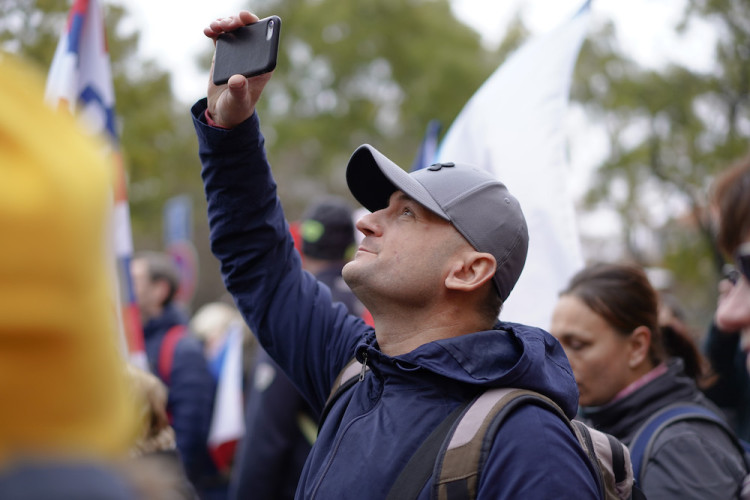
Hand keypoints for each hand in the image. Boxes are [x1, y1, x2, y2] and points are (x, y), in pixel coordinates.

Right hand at [204, 11, 272, 127]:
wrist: (224, 112)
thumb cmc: (237, 108)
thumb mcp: (238, 101)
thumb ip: (238, 91)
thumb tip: (237, 79)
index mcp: (263, 66)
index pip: (265, 40)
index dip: (257, 25)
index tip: (244, 19)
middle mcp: (254, 57)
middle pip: (249, 30)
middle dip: (237, 22)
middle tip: (226, 24)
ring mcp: (240, 53)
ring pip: (235, 30)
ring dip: (225, 23)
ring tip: (215, 27)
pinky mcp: (226, 54)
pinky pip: (222, 37)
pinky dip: (215, 31)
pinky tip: (208, 31)